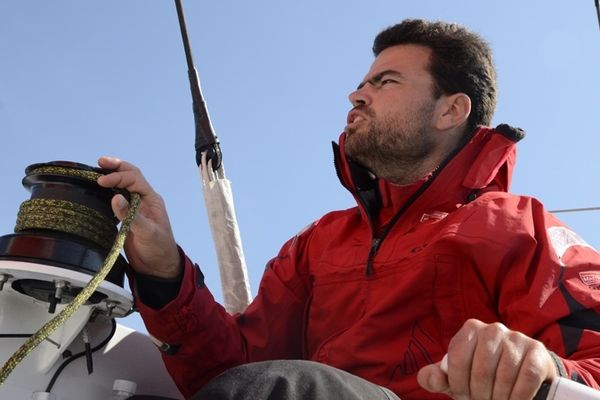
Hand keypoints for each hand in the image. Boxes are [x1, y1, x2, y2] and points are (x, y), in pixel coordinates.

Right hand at [97, 156, 180, 278]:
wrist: (157, 266)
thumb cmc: (158, 248)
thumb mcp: (147, 232)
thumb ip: (131, 215)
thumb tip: (115, 197)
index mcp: (151, 199)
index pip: (134, 180)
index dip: (118, 177)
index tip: (101, 182)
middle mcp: (143, 200)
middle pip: (130, 176)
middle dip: (116, 167)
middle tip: (100, 161)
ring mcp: (135, 208)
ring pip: (123, 186)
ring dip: (112, 177)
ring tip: (96, 172)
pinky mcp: (126, 217)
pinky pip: (116, 200)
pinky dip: (107, 193)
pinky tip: (97, 192)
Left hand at [417, 319, 557, 398]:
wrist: (521, 372)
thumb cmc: (482, 375)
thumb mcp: (457, 376)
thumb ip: (437, 377)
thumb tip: (428, 378)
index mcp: (470, 330)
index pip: (458, 359)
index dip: (458, 384)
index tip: (463, 395)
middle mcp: (493, 329)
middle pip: (481, 370)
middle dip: (480, 394)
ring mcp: (516, 338)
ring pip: (504, 375)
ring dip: (499, 397)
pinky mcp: (537, 350)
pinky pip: (526, 377)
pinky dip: (519, 396)